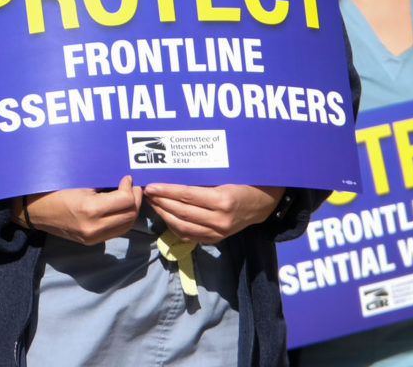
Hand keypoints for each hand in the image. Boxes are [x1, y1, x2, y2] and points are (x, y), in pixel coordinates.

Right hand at [20, 176, 142, 244]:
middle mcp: (93, 228)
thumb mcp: (79, 181)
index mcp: (90, 210)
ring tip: (128, 195)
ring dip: (132, 210)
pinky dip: (122, 218)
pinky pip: (116, 231)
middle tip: (132, 185)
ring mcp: (92, 238)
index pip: (125, 201)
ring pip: (126, 226)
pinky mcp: (90, 242)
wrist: (33, 212)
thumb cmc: (53, 189)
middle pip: (130, 215)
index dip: (130, 187)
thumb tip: (122, 178)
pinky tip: (119, 206)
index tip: (126, 177)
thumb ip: (103, 181)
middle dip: (135, 198)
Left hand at [144, 184, 284, 243]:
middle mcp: (220, 219)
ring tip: (153, 203)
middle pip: (182, 212)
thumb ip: (204, 178)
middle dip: (161, 202)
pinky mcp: (216, 239)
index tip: (151, 185)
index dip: (167, 191)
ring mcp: (218, 232)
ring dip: (164, 215)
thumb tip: (174, 173)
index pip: (187, 196)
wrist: (264, 203)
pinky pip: (189, 236)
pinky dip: (174, 226)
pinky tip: (166, 215)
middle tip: (147, 192)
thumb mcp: (228, 175)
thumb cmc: (245, 182)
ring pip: (182, 227)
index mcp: (223, 200)